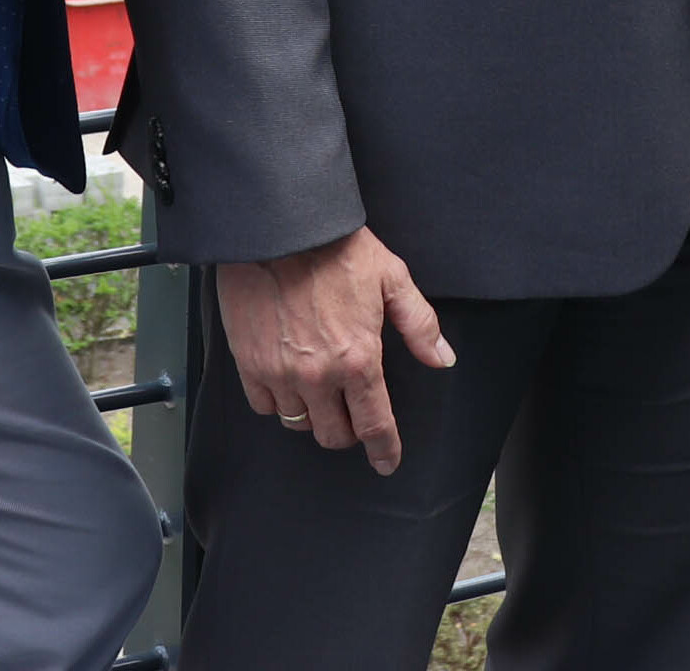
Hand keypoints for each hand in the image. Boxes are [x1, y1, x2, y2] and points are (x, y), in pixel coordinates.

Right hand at [216, 227, 452, 475]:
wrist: (279, 227)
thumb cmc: (336, 248)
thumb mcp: (391, 277)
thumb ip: (418, 324)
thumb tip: (441, 358)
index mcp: (358, 358)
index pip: (374, 424)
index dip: (384, 450)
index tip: (386, 462)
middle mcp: (318, 375)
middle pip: (335, 434)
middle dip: (348, 431)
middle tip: (352, 413)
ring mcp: (280, 372)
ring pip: (299, 423)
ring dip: (313, 415)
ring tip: (320, 394)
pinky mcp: (248, 363)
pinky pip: (264, 406)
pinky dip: (278, 402)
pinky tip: (287, 383)